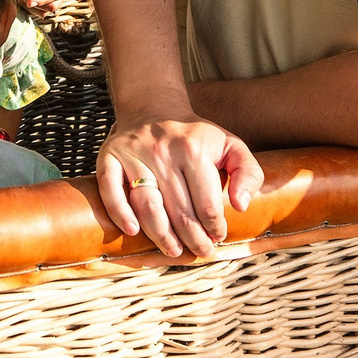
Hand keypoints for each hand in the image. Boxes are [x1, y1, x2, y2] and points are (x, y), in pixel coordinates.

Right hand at [96, 114, 261, 257]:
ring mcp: (133, 154)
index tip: (218, 236)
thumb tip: (240, 206)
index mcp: (193, 149)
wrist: (153, 106)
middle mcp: (162, 151)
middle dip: (193, 239)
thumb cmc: (195, 135)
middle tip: (200, 251)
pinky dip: (120, 213)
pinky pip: (110, 190)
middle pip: (179, 212)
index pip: (207, 204)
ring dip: (161, 236)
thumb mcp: (230, 145)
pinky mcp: (109, 156)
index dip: (215, 228)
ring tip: (173, 250)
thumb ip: (248, 173)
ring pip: (147, 207)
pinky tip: (132, 230)